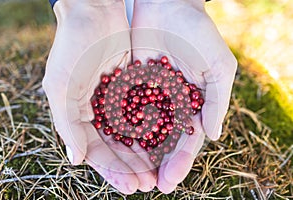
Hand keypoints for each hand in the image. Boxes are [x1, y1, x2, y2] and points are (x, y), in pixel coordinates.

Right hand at [42, 0, 155, 193]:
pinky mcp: (133, 86)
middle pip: (116, 146)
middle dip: (131, 166)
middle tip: (148, 185)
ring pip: (133, 132)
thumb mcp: (61, 86)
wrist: (94, 12)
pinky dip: (154, 127)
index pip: (95, 150)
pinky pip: (145, 111)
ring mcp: (116, 99)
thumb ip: (67, 123)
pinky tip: (165, 142)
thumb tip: (76, 160)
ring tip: (158, 171)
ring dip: (144, 152)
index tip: (129, 186)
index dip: (112, 170)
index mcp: (78, 114)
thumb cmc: (72, 47)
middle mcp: (98, 110)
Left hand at [131, 0, 236, 192]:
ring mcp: (150, 96)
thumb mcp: (218, 66)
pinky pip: (124, 109)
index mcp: (194, 103)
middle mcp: (171, 104)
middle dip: (155, 164)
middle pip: (162, 141)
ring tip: (127, 174)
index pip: (187, 140)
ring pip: (141, 130)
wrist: (167, 4)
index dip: (179, 162)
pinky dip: (119, 127)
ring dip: (135, 153)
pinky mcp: (131, 84)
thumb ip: (217, 100)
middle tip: (145, 186)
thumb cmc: (198, 33)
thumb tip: (213, 135)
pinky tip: (112, 144)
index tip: (168, 181)